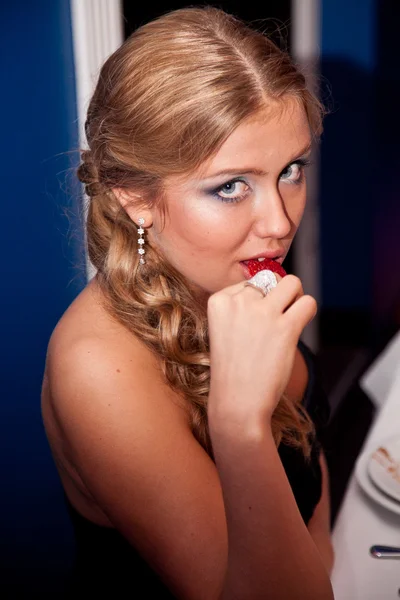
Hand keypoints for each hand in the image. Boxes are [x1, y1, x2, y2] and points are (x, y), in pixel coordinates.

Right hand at [207, 275, 315, 423]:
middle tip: (277, 318)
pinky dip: (308, 311)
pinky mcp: (285, 327)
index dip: (258, 300)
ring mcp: (263, 313)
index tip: (254, 324)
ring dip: (295, 297)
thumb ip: (242, 307)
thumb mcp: (224, 329)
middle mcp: (239, 302)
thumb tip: (275, 283)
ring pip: (292, 283)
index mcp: (218, 301)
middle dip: (277, 295)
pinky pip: (308, 302)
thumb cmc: (234, 369)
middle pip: (270, 279)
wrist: (238, 401)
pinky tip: (299, 325)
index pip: (248, 283)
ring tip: (291, 315)